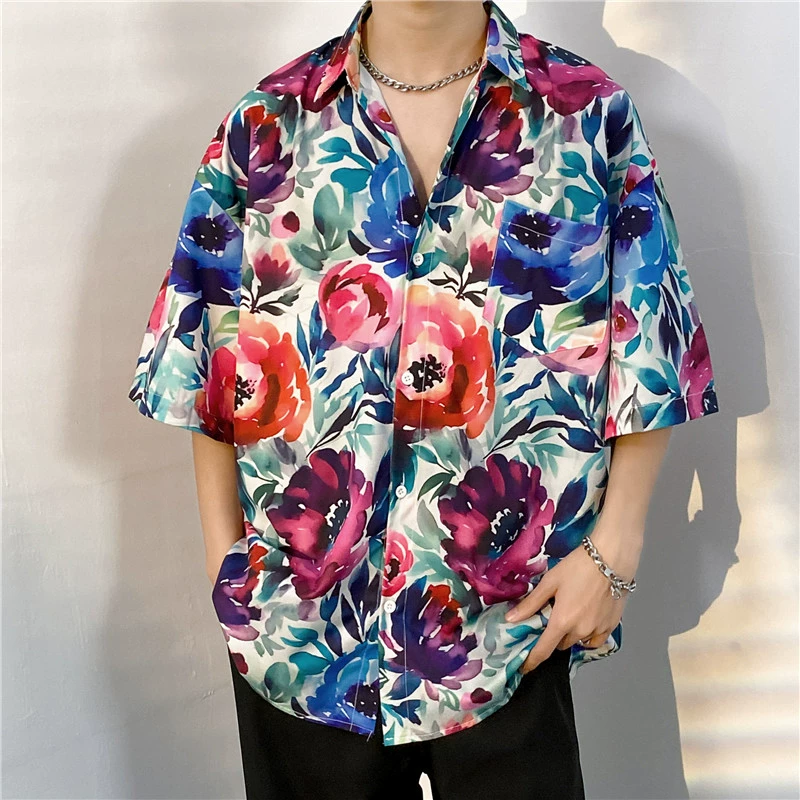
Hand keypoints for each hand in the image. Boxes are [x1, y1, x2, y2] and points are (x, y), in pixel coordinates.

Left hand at [505, 530, 638, 673]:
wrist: (611, 559)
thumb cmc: (578, 567)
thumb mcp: (550, 582)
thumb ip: (531, 603)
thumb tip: (511, 619)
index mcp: (562, 622)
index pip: (543, 650)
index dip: (532, 661)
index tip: (524, 668)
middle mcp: (580, 631)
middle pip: (561, 644)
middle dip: (553, 636)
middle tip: (551, 619)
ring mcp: (598, 630)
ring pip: (579, 641)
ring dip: (571, 634)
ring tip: (570, 614)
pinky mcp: (612, 625)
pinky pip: (595, 638)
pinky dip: (588, 634)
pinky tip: (586, 618)